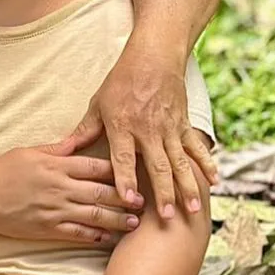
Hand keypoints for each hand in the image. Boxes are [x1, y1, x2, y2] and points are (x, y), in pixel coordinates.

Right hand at [0, 139, 141, 245]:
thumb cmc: (1, 172)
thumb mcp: (27, 152)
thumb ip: (57, 149)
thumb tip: (78, 140)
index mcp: (57, 165)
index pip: (97, 166)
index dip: (120, 170)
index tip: (138, 171)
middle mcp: (59, 188)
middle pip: (102, 192)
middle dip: (127, 198)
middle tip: (146, 202)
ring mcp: (54, 210)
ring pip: (95, 216)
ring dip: (118, 220)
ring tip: (134, 223)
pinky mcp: (47, 229)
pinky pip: (77, 234)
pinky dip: (95, 236)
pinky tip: (108, 238)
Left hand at [66, 43, 215, 219]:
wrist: (154, 56)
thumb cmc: (121, 82)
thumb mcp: (98, 105)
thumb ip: (83, 132)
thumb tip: (60, 152)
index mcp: (123, 126)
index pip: (124, 158)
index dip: (126, 180)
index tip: (130, 201)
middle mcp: (148, 130)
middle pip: (157, 166)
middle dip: (163, 193)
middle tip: (168, 217)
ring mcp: (169, 128)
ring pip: (180, 162)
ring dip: (187, 186)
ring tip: (193, 209)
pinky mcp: (184, 124)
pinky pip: (196, 147)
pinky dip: (206, 164)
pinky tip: (214, 182)